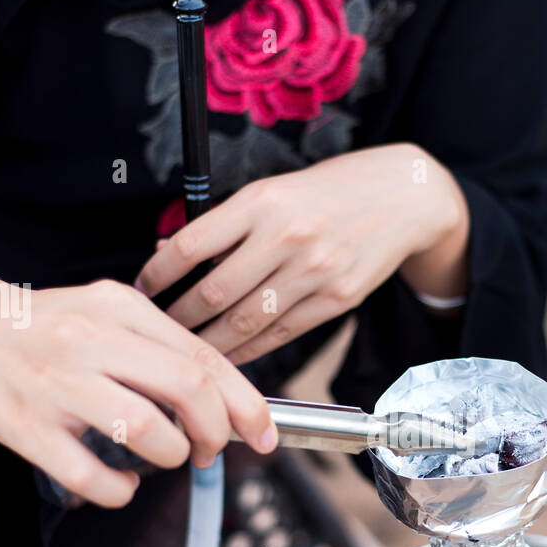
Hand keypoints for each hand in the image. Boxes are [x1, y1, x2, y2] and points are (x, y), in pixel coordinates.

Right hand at [0, 278, 276, 507]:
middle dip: (216, 432)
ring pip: (149, 430)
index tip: (263, 434)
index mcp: (120, 308)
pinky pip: (92, 475)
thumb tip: (223, 395)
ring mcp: (58, 384)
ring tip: (164, 457)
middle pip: (189, 390)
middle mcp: (92, 340)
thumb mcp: (105, 313)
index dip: (246, 404)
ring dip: (172, 456)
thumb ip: (159, 347)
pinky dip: (120, 492)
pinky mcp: (27, 427)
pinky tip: (120, 484)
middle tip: (212, 451)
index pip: (203, 358)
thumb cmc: (43, 329)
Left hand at [134, 143, 469, 364]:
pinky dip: (247, 351)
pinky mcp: (336, 299)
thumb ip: (229, 223)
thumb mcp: (275, 190)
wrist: (403, 196)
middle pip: (213, 294)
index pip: (191, 245)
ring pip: (244, 323)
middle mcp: (287, 236)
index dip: (158, 275)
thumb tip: (170, 253)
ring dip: (207, 344)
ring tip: (185, 351)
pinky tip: (228, 356)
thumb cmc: (330, 192)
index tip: (142, 289)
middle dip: (177, 319)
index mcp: (262, 201)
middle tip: (156, 330)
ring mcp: (314, 272)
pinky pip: (279, 335)